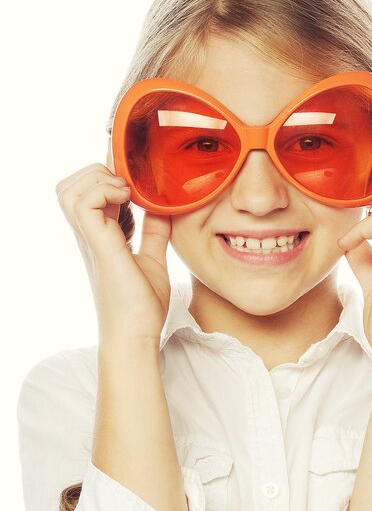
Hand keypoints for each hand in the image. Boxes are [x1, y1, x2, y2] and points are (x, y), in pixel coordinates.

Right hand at [55, 163, 171, 345]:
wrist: (137, 337)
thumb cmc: (141, 306)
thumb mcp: (153, 259)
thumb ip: (154, 233)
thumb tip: (163, 207)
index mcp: (100, 237)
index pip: (86, 192)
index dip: (105, 175)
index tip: (133, 178)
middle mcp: (89, 236)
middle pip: (69, 186)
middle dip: (98, 173)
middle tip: (128, 187)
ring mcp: (90, 241)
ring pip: (69, 191)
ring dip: (99, 180)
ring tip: (127, 194)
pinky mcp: (100, 247)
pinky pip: (85, 205)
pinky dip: (104, 192)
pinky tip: (128, 202)